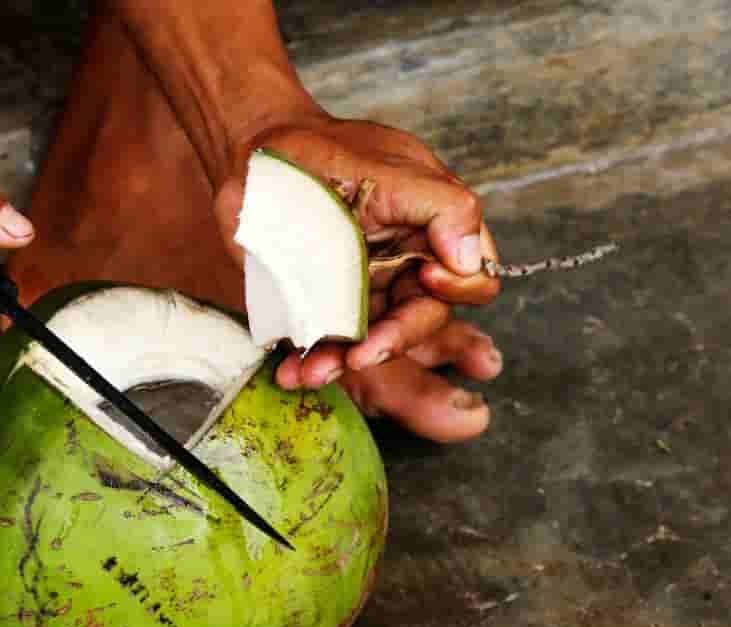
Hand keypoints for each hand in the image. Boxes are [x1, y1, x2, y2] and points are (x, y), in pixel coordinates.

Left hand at [213, 113, 501, 389]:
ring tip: (315, 372)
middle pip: (419, 322)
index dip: (457, 288)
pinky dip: (307, 363)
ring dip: (343, 363)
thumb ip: (443, 206)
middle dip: (392, 341)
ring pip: (368, 343)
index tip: (428, 277)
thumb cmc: (329, 150)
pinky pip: (323, 346)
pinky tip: (290, 372)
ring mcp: (363, 295)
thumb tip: (470, 259)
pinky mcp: (322, 310)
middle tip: (363, 353)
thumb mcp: (392, 167)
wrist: (258, 158)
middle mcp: (405, 272)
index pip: (472, 280)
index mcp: (435, 238)